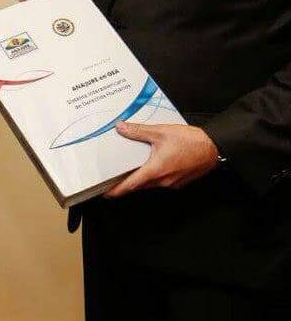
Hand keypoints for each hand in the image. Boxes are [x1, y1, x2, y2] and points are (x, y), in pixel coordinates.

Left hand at [104, 122, 219, 197]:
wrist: (214, 147)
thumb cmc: (191, 141)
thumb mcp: (161, 132)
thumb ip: (138, 131)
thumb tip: (121, 128)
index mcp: (156, 170)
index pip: (131, 185)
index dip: (117, 190)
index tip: (106, 193)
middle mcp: (163, 180)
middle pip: (139, 186)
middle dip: (126, 184)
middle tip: (112, 180)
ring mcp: (172, 183)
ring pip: (150, 184)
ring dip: (140, 180)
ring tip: (129, 171)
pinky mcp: (179, 181)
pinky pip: (161, 182)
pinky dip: (152, 177)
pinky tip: (150, 167)